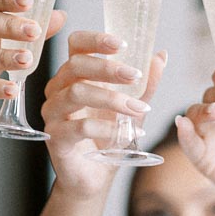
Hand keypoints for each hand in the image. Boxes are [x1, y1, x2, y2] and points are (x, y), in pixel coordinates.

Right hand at [41, 31, 165, 196]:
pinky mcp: (56, 138)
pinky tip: (127, 134)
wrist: (95, 176)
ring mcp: (53, 113)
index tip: (123, 44)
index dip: (96, 39)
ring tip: (138, 109)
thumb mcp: (132, 107)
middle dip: (108, 68)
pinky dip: (107, 129)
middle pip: (75, 65)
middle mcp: (58, 90)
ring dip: (112, 99)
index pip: (76, 44)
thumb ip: (145, 83)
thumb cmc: (109, 137)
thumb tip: (161, 55)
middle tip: (135, 75)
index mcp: (74, 75)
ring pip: (77, 93)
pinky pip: (79, 127)